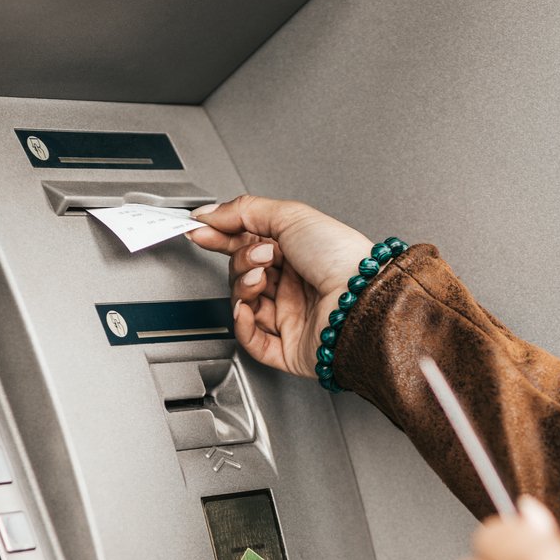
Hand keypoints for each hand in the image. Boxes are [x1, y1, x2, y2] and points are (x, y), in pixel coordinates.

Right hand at [187, 196, 376, 377]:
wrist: (360, 299)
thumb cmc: (342, 258)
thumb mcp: (291, 216)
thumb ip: (245, 211)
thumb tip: (211, 213)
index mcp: (297, 253)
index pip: (247, 244)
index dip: (221, 237)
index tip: (199, 230)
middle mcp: (294, 285)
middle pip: (242, 274)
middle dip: (241, 261)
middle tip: (258, 255)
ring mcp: (291, 317)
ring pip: (243, 305)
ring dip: (243, 288)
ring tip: (261, 278)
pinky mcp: (289, 349)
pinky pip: (252, 341)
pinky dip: (243, 325)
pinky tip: (246, 309)